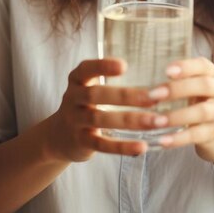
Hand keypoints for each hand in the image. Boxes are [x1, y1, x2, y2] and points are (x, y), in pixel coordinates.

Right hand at [46, 58, 169, 161]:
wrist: (58, 136)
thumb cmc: (85, 105)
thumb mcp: (89, 87)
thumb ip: (110, 79)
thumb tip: (152, 75)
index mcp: (77, 80)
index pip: (86, 69)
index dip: (103, 66)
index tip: (124, 65)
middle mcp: (73, 98)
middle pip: (96, 95)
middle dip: (126, 96)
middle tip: (153, 97)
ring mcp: (75, 121)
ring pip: (100, 119)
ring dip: (130, 120)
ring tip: (155, 121)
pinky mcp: (81, 142)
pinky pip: (102, 145)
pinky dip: (122, 147)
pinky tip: (141, 146)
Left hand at [154, 57, 213, 163]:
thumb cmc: (203, 106)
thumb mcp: (197, 89)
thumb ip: (180, 79)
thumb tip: (141, 71)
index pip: (203, 65)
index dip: (186, 67)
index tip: (166, 70)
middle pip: (204, 85)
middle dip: (177, 89)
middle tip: (153, 95)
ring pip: (201, 112)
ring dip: (176, 116)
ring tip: (156, 121)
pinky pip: (197, 135)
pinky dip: (179, 138)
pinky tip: (163, 140)